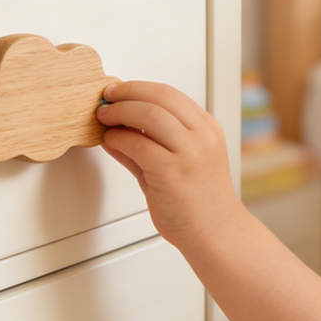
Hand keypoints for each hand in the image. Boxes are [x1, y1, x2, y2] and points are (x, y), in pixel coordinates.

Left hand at [97, 81, 241, 248]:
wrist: (216, 233)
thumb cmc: (199, 202)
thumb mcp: (180, 163)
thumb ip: (149, 145)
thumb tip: (116, 131)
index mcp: (207, 128)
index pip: (169, 93)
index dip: (138, 88)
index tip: (118, 91)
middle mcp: (202, 136)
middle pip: (159, 97)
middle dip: (126, 93)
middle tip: (106, 99)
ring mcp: (189, 153)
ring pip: (149, 114)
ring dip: (120, 111)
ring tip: (104, 117)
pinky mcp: (172, 172)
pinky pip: (138, 144)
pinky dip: (119, 138)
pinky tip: (111, 140)